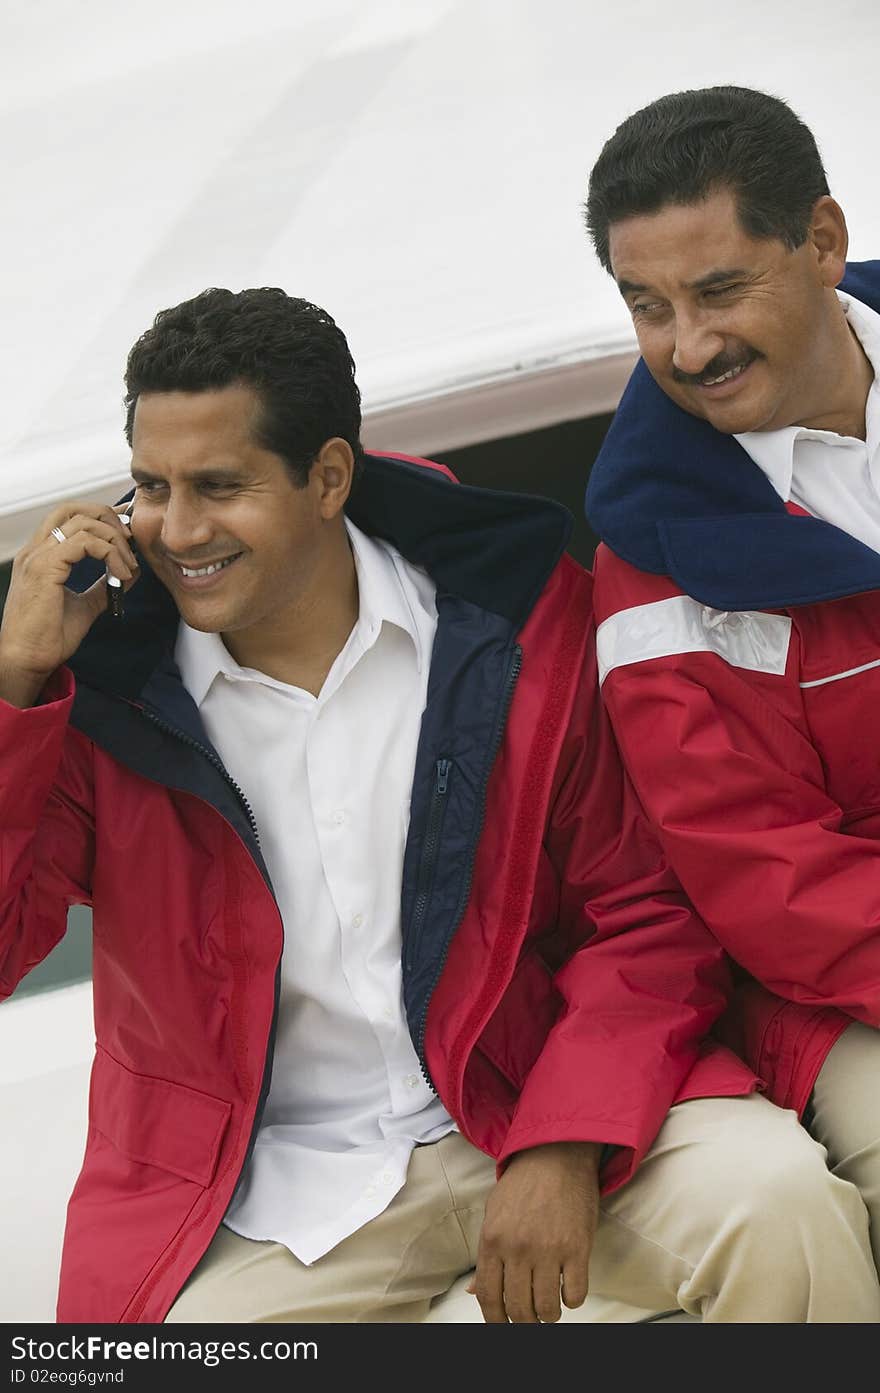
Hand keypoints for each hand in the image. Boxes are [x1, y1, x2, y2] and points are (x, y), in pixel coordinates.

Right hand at [0, 501, 137, 706]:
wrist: (27, 659)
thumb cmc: (48, 637)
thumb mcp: (85, 605)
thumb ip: (102, 585)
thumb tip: (129, 572)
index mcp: (41, 556)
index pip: (69, 517)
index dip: (101, 516)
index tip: (127, 530)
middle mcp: (36, 550)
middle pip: (73, 508)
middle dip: (108, 517)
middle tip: (130, 540)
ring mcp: (38, 557)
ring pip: (82, 522)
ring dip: (113, 539)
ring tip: (128, 564)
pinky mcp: (45, 568)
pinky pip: (84, 543)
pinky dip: (109, 553)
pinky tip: (120, 573)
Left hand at [471, 1140, 600, 1322]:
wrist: (557, 1152)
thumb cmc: (524, 1182)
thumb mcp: (494, 1212)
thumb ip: (487, 1254)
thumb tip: (474, 1292)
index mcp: (492, 1239)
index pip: (488, 1296)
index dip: (495, 1320)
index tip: (503, 1326)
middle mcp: (517, 1248)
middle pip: (517, 1308)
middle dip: (524, 1321)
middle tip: (531, 1319)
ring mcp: (548, 1249)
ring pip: (546, 1308)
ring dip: (548, 1315)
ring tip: (550, 1307)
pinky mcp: (577, 1248)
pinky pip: (575, 1294)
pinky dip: (572, 1300)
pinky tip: (569, 1289)